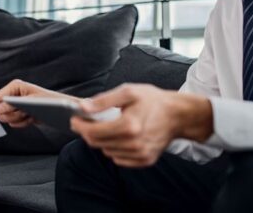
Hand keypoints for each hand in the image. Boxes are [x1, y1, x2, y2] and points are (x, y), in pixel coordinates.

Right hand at [0, 79, 74, 127]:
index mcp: (14, 86)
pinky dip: (23, 123)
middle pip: (0, 110)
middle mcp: (14, 94)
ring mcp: (16, 104)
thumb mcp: (30, 103)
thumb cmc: (49, 102)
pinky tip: (31, 118)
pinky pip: (14, 123)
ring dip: (18, 119)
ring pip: (7, 118)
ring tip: (29, 115)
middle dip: (11, 115)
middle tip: (23, 112)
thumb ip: (11, 106)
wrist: (61, 111)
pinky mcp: (20, 112)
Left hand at [71, 84, 212, 167]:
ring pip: (106, 152)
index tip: (74, 120)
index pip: (93, 132)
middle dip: (87, 132)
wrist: (178, 115)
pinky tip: (119, 137)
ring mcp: (140, 154)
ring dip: (101, 140)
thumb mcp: (128, 92)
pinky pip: (119, 159)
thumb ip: (103, 101)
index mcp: (128, 126)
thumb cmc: (152, 100)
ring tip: (106, 127)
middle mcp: (134, 144)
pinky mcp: (145, 160)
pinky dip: (114, 149)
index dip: (79, 126)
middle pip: (97, 143)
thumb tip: (83, 107)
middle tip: (85, 122)